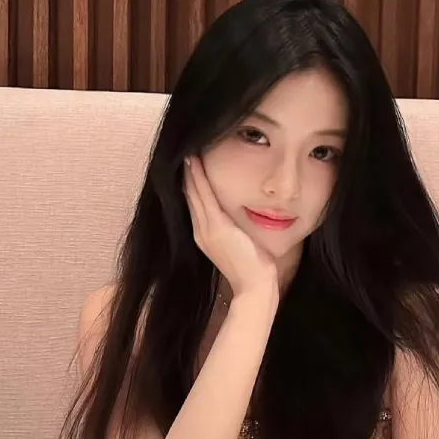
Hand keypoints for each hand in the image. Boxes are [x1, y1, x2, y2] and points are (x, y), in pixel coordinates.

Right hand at [184, 156, 277, 298]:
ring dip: (190, 171)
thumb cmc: (253, 269)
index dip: (191, 183)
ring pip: (193, 192)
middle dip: (186, 174)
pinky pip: (204, 196)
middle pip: (189, 196)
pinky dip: (199, 177)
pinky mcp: (216, 227)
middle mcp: (200, 232)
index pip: (195, 203)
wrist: (254, 287)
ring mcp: (206, 229)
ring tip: (187, 151)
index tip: (191, 163)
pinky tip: (196, 161)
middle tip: (184, 150)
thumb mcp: (241, 244)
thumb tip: (241, 219)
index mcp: (205, 236)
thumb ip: (236, 230)